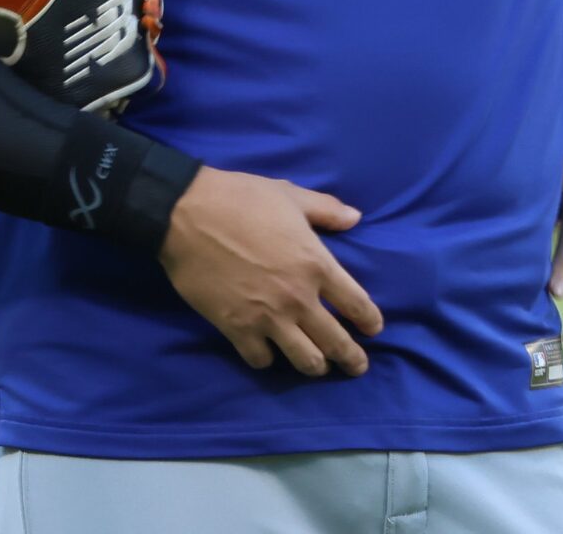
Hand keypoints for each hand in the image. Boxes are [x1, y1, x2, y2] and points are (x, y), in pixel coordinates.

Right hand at [157, 164, 384, 377]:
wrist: (189, 214)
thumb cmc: (242, 198)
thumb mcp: (290, 195)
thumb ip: (326, 210)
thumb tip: (356, 218)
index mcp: (317, 264)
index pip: (357, 304)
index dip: (370, 322)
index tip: (373, 330)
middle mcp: (298, 298)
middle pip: (336, 343)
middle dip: (351, 359)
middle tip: (357, 366)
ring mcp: (268, 318)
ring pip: (304, 361)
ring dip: (315, 365)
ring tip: (318, 365)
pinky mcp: (237, 330)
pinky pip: (261, 360)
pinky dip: (267, 360)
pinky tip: (268, 352)